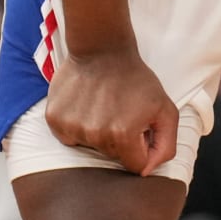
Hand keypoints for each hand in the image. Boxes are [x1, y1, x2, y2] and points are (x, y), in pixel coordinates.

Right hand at [45, 47, 177, 175]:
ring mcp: (71, 127)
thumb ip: (166, 145)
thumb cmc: (136, 79)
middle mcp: (94, 135)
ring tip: (102, 105)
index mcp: (123, 135)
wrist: (102, 48)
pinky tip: (85, 104)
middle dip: (120, 139)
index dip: (141, 146)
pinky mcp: (54, 119)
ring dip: (97, 131)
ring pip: (89, 146)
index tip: (138, 127)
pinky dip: (77, 124)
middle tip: (121, 111)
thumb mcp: (165, 109)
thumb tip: (147, 171)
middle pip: (111, 156)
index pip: (135, 165)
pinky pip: (69, 136)